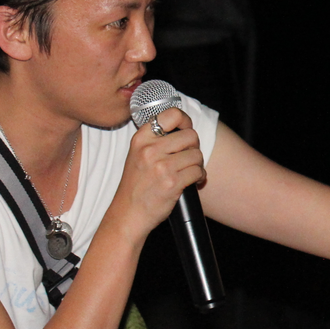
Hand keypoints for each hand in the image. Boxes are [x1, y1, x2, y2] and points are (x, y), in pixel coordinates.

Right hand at [117, 105, 204, 231]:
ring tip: (191, 171)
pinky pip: (198, 171)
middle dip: (194, 147)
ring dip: (198, 164)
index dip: (185, 121)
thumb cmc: (136, 185)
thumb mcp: (138, 154)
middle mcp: (150, 149)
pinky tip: (194, 181)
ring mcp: (161, 166)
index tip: (186, 130)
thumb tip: (183, 127)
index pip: (172, 115)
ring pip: (196, 154)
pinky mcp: (172, 183)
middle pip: (190, 135)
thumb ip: (156, 140)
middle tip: (189, 157)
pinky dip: (200, 177)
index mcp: (141, 138)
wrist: (128, 213)